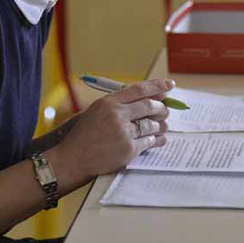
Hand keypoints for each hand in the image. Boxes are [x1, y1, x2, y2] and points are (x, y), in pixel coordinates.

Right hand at [53, 78, 173, 181]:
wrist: (74, 158)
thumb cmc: (85, 134)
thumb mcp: (97, 111)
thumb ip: (118, 104)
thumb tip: (146, 99)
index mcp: (109, 102)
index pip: (139, 89)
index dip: (157, 86)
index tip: (169, 85)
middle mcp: (117, 115)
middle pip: (149, 106)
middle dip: (161, 108)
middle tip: (165, 110)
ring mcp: (123, 133)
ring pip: (152, 125)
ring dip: (161, 125)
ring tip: (162, 125)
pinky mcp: (128, 150)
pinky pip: (149, 142)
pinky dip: (157, 140)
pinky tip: (159, 139)